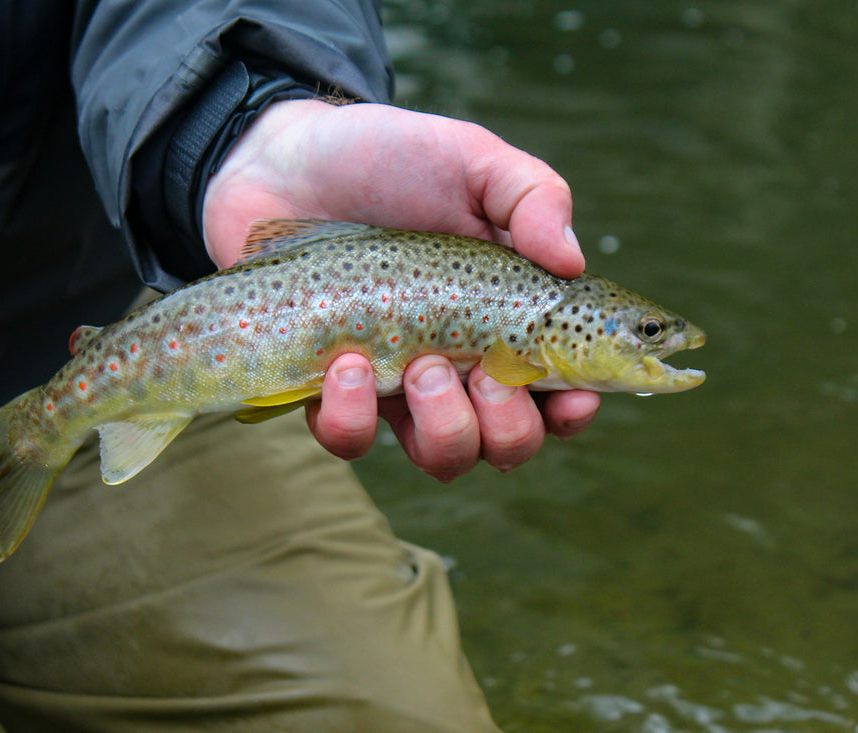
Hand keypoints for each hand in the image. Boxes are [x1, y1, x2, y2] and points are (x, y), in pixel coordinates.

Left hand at [203, 100, 599, 480]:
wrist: (284, 160)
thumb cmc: (389, 158)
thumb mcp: (472, 159)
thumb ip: (532, 197)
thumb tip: (573, 262)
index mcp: (504, 318)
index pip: (558, 390)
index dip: (573, 409)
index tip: (573, 393)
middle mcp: (458, 363)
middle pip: (507, 444)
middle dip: (507, 426)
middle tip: (478, 369)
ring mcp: (394, 382)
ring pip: (441, 458)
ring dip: (442, 426)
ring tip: (418, 365)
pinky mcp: (329, 389)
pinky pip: (351, 439)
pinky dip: (353, 416)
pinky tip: (347, 363)